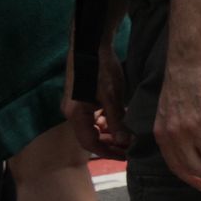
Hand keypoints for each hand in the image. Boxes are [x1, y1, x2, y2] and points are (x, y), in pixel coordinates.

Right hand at [68, 43, 129, 161]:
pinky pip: (92, 115)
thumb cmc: (101, 69)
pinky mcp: (80, 97)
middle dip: (109, 143)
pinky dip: (105, 120)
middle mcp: (71, 112)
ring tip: (126, 135)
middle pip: (90, 136)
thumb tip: (123, 142)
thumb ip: (116, 121)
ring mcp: (74, 104)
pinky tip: (118, 120)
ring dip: (108, 132)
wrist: (91, 43)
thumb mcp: (112, 97)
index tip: (125, 157)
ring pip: (92, 126)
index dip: (108, 152)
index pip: (90, 143)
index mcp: (75, 115)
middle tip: (129, 148)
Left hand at [153, 48, 200, 193]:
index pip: (178, 167)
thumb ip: (180, 134)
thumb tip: (200, 154)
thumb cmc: (186, 83)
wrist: (193, 59)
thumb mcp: (172, 113)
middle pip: (199, 166)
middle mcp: (177, 134)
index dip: (195, 180)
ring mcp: (195, 127)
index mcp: (164, 135)